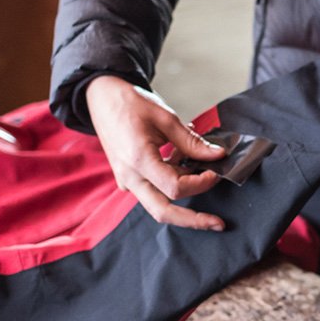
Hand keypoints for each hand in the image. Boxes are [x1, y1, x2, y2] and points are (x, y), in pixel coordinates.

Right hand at [86, 75, 226, 229]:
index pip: (175, 187)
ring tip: (201, 171)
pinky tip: (182, 162)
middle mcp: (129, 177)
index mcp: (138, 159)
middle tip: (218, 223)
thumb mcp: (165, 118)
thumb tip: (217, 155)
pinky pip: (153, 191)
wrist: (101, 97)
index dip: (201, 183)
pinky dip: (172, 183)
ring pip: (158, 205)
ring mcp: (126, 180)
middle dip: (193, 220)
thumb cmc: (130, 103)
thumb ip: (192, 141)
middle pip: (163, 212)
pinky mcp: (128, 179)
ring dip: (184, 196)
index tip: (215, 171)